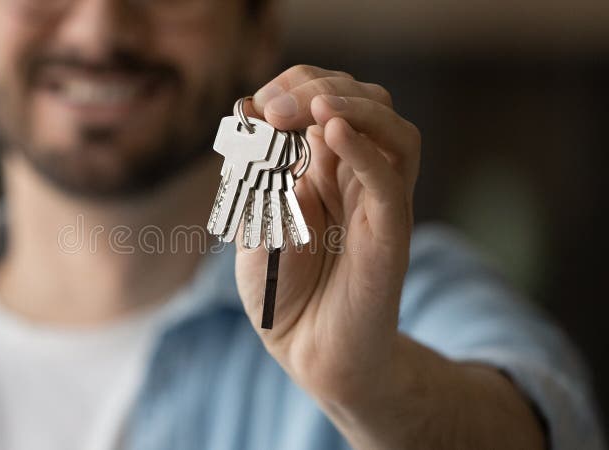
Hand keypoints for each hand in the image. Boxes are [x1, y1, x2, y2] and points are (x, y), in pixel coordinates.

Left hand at [235, 65, 420, 407]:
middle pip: (366, 102)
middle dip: (319, 88)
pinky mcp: (389, 235)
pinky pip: (390, 181)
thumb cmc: (280, 289)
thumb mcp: (252, 224)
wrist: (307, 352)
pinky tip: (332, 131)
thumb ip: (256, 178)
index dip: (296, 86)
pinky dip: (365, 149)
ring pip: (394, 131)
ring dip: (354, 106)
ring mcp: (378, 203)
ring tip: (313, 106)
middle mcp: (358, 177)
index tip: (256, 104)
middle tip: (275, 106)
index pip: (328, 99)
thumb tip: (255, 121)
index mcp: (326, 168)